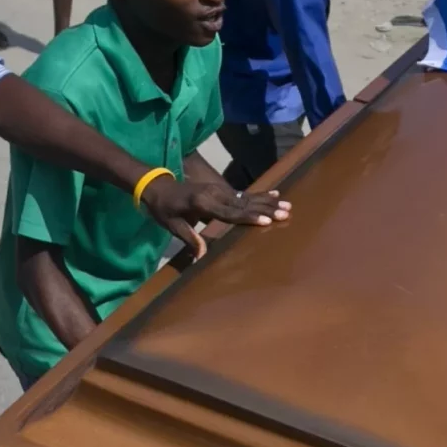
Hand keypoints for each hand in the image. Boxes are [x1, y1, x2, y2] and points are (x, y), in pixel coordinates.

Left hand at [138, 174, 289, 260]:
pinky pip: (244, 194)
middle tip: (285, 213)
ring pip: (247, 198)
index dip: (248, 217)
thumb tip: (201, 258)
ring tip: (287, 205)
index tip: (266, 220)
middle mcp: (215, 194)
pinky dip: (261, 195)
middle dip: (266, 209)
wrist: (159, 187)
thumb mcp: (172, 226)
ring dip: (268, 202)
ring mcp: (220, 190)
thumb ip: (189, 239)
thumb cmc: (164, 210)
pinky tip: (276, 194)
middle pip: (244, 204)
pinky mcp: (222, 190)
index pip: (229, 213)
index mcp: (202, 203)